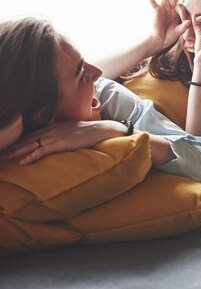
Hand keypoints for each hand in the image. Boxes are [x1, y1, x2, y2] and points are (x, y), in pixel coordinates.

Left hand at [0, 120, 124, 164]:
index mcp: (54, 127)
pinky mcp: (62, 143)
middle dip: (12, 146)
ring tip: (4, 157)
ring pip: (31, 144)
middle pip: (27, 138)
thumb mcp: (74, 131)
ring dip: (16, 151)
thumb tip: (58, 143)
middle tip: (0, 153)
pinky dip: (32, 155)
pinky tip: (23, 161)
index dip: (19, 140)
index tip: (8, 146)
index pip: (32, 134)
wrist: (104, 129)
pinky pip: (43, 150)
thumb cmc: (91, 132)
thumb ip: (63, 135)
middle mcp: (52, 130)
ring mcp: (56, 136)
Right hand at [148, 0, 190, 53]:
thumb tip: (188, 22)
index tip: (186, 5)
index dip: (183, 5)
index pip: (181, 3)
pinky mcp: (155, 10)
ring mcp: (162, 8)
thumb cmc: (169, 37)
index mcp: (176, 13)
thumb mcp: (179, 31)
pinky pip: (152, 0)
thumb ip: (184, 27)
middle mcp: (170, 8)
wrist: (159, 41)